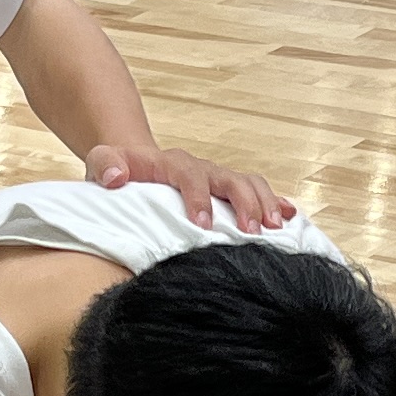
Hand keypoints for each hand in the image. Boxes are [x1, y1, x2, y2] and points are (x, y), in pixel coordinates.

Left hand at [83, 138, 293, 230]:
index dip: (199, 198)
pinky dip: (276, 202)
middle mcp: (201, 168)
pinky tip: (291, 217)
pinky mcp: (229, 190)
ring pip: (249, 184)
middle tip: (252, 231)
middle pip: (230, 178)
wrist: (135, 164)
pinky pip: (258, 191)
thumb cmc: (119, 171)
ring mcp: (218, 178)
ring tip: (276, 229)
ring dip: (265, 204)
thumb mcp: (103, 163)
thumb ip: (105, 165)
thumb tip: (115, 177)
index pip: (190, 176)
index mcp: (173, 163)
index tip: (203, 225)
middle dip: (244, 203)